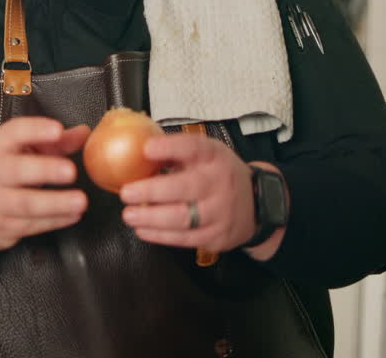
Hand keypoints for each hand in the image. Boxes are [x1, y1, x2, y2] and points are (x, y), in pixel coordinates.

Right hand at [0, 117, 90, 251]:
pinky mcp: (2, 227)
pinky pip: (31, 225)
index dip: (35, 130)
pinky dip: (55, 221)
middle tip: (71, 171)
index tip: (57, 130)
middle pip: (16, 171)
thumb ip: (54, 143)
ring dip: (55, 203)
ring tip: (81, 201)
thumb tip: (84, 134)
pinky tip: (73, 215)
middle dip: (45, 170)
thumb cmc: (3, 174)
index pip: (13, 133)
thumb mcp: (23, 152)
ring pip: (25, 204)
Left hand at [118, 132, 256, 252]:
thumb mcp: (208, 155)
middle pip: (185, 187)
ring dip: (151, 218)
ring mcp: (220, 212)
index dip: (170, 147)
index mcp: (215, 157)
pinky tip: (142, 230)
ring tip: (129, 215)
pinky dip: (160, 236)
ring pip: (182, 218)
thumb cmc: (221, 176)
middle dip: (152, 191)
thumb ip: (176, 153)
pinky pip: (184, 238)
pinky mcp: (216, 236)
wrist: (258, 205)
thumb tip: (136, 152)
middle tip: (127, 192)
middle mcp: (220, 184)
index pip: (194, 147)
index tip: (146, 148)